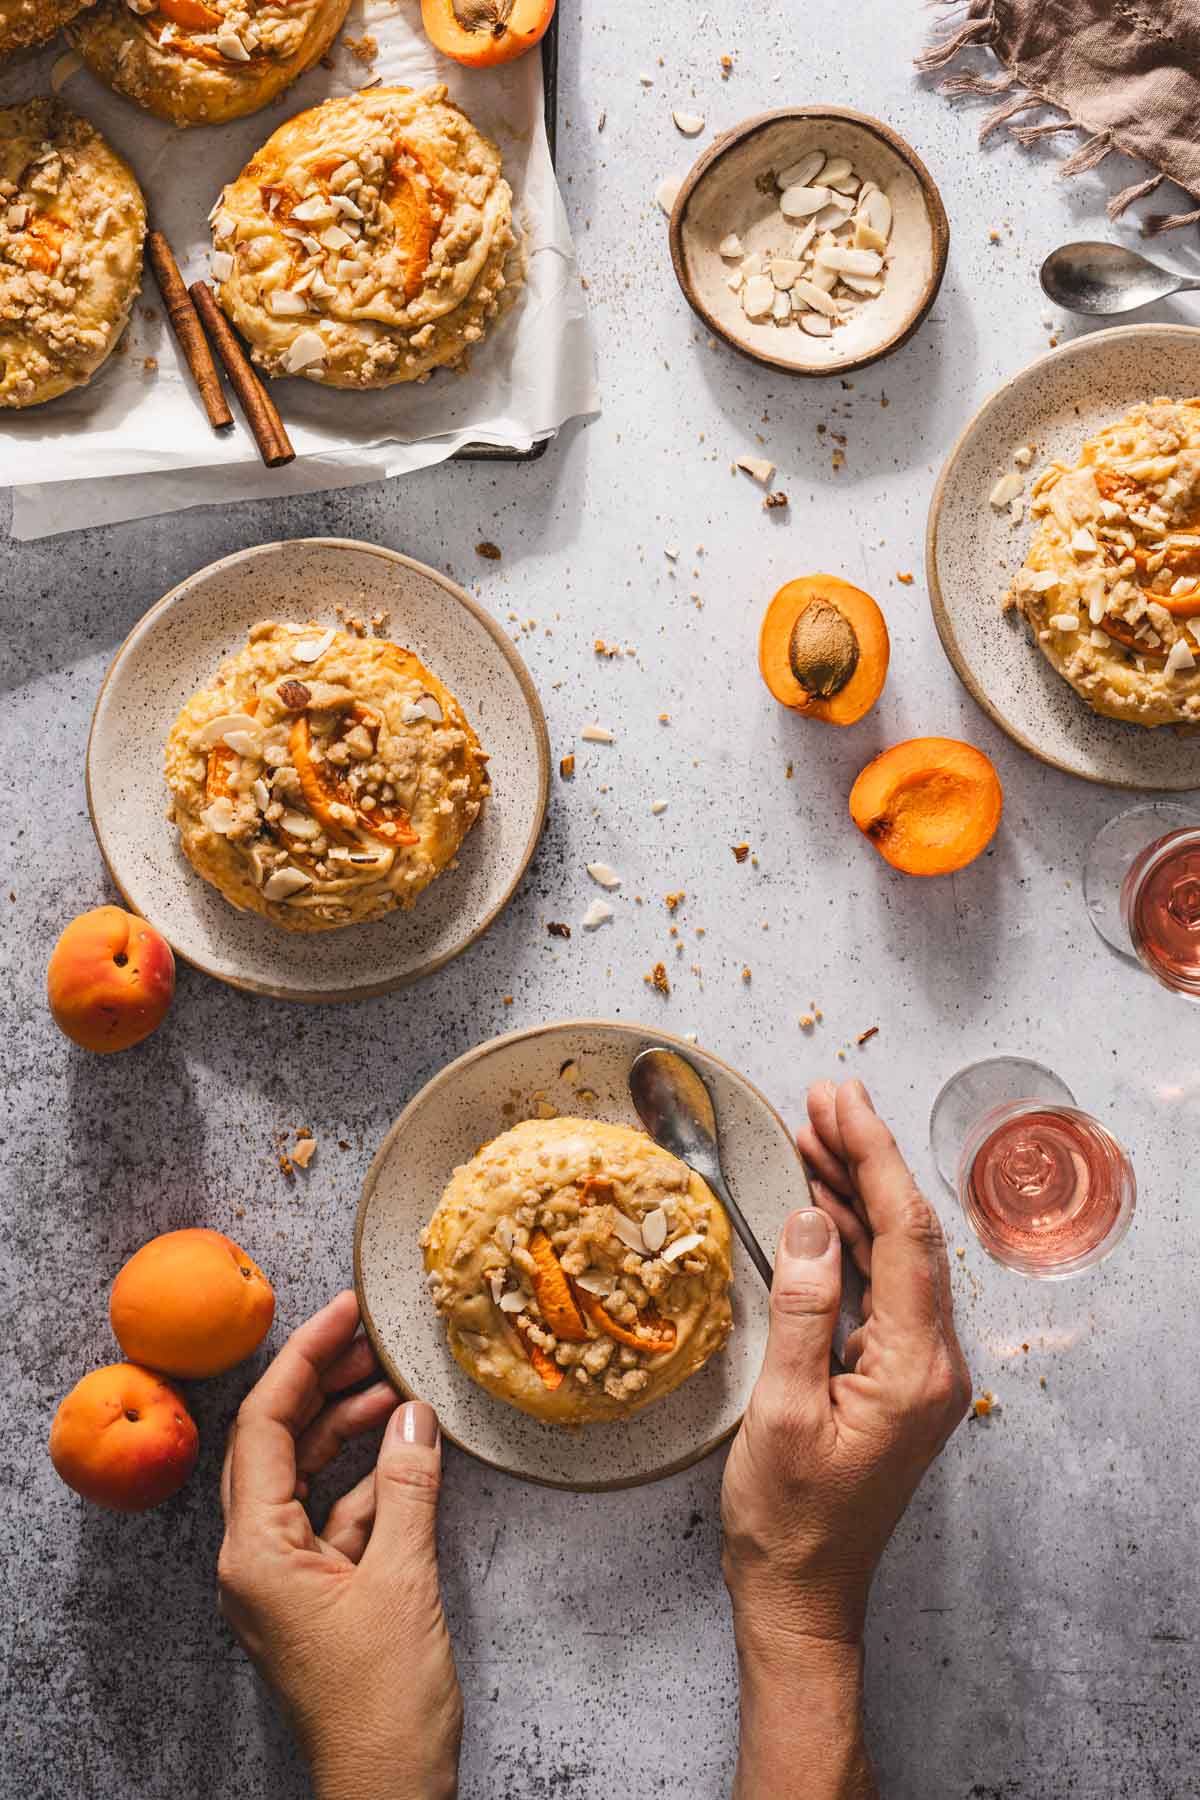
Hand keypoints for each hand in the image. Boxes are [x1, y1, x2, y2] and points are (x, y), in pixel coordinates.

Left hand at [217, 1291, 462, 1799]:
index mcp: (255, 1552)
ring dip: (350, 1428)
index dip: (304, 1360)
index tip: (343, 1311)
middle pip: (278, 1444)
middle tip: (371, 1334)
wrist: (390, 1790)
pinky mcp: (318, 1594)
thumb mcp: (403, 1580)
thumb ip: (407, 1487)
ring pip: (308, 1476)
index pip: (265, 1427)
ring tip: (398, 1383)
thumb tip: (414, 1413)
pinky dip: (370, 1478)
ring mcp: (285, 1577)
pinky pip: (335, 1514)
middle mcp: (256, 1559)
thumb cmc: (385, 1703)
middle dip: (324, 1384)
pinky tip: (409, 1450)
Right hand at [721, 1079, 969, 1798]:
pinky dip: (850, 1239)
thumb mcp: (783, 1412)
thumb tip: (809, 1220)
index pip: (906, 1235)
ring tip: (811, 1135)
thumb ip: (804, 1310)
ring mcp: (917, 1371)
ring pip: (896, 1256)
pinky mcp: (894, 1379)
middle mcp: (932, 1364)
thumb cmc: (787, 1519)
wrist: (801, 1595)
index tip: (842, 1100)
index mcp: (916, 1368)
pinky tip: (818, 1207)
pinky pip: (881, 1288)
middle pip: (909, 1235)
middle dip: (867, 1160)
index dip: (875, 1157)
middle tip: (822, 1098)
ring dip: (855, 1193)